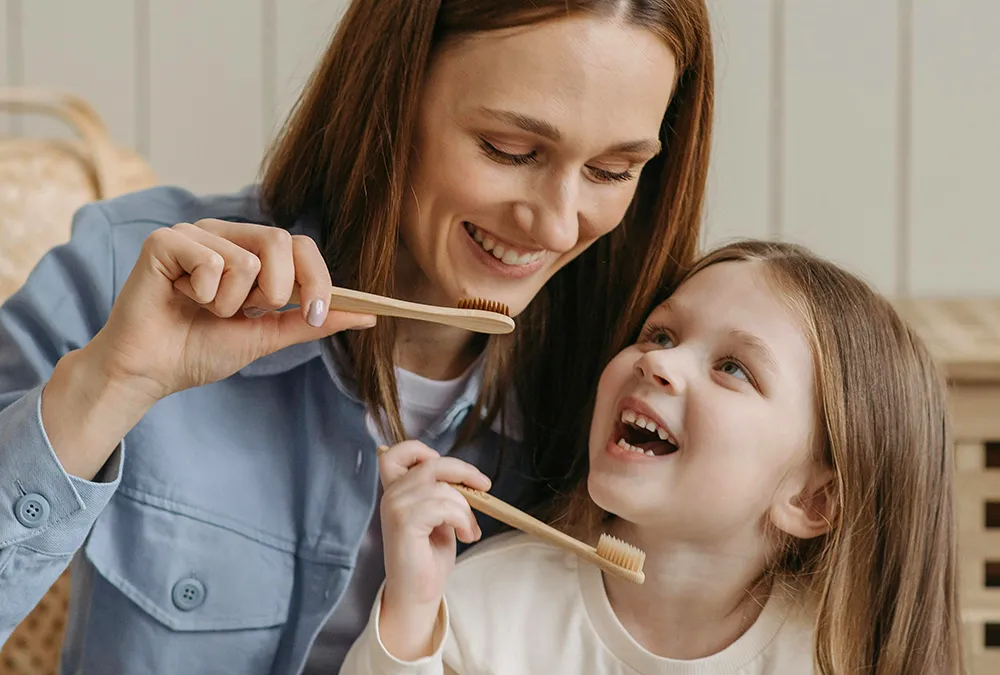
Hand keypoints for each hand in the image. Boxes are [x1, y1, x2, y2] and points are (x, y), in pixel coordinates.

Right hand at [85, 219, 375, 401]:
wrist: (151, 372)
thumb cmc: (201, 350)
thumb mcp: (269, 335)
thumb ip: (313, 320)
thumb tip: (368, 316)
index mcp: (251, 251)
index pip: (302, 245)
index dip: (318, 279)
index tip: (317, 315)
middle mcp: (226, 234)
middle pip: (280, 240)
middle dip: (276, 291)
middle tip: (246, 313)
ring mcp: (195, 233)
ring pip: (246, 260)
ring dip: (231, 303)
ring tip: (204, 309)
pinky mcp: (165, 240)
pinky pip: (211, 261)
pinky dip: (203, 294)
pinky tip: (180, 299)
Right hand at [376, 441, 490, 659]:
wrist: (418, 593)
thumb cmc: (428, 556)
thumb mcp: (439, 516)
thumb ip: (441, 492)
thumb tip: (466, 476)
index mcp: (395, 491)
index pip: (394, 453)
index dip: (420, 450)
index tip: (448, 469)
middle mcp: (391, 495)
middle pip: (431, 464)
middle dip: (463, 473)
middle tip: (485, 487)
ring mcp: (395, 507)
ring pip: (443, 487)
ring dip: (466, 508)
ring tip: (470, 529)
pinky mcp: (404, 522)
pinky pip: (445, 506)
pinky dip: (463, 519)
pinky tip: (466, 535)